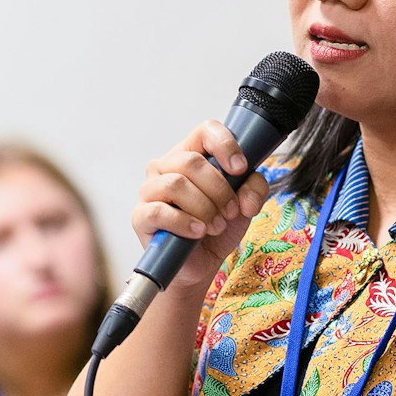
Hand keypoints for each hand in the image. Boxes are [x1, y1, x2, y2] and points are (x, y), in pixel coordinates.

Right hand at [133, 122, 270, 289]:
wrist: (200, 264)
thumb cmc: (217, 227)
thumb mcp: (245, 205)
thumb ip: (254, 189)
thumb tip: (246, 196)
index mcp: (190, 155)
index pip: (205, 131)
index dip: (225, 145)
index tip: (240, 168)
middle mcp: (166, 167)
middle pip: (191, 161)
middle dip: (218, 189)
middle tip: (230, 211)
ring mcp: (149, 190)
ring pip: (176, 184)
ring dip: (204, 207)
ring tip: (215, 225)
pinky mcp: (141, 216)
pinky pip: (159, 211)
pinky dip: (184, 222)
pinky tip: (198, 232)